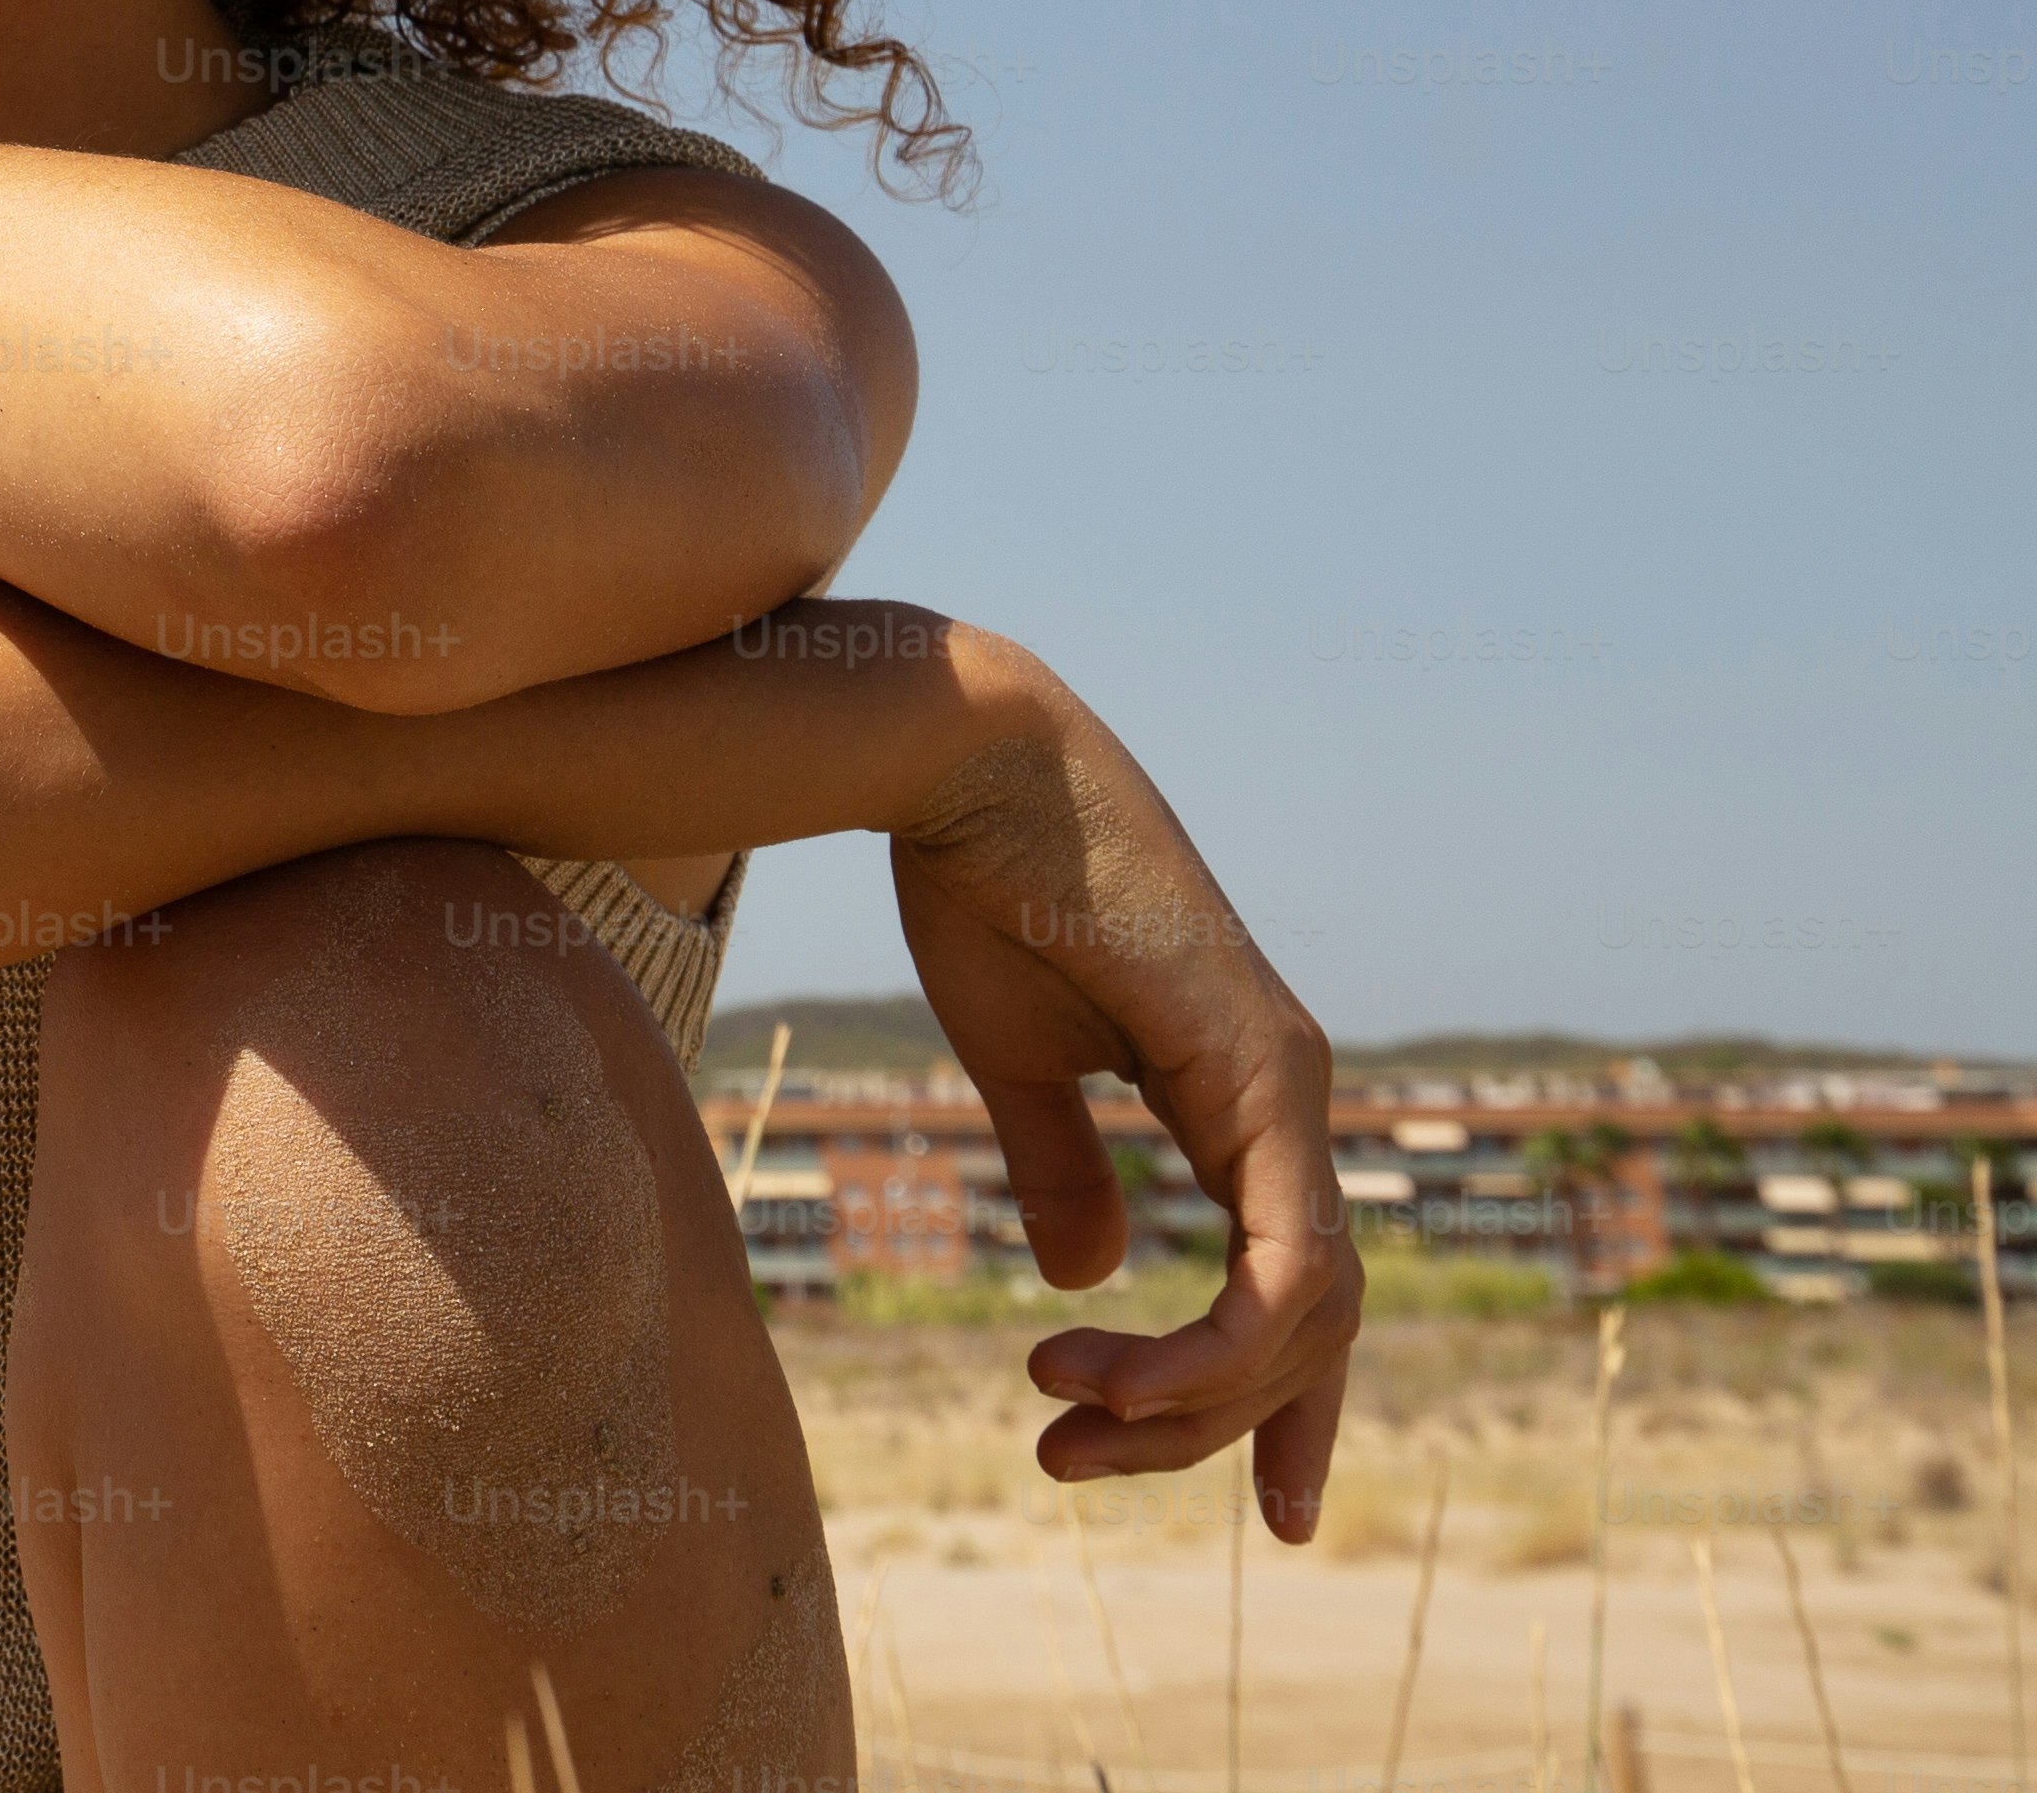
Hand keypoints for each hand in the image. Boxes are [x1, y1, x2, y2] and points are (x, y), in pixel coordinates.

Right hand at [882, 641, 1362, 1534]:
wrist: (971, 762)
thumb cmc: (987, 882)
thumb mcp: (1019, 1058)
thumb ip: (1065, 1167)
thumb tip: (1096, 1279)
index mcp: (1248, 1098)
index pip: (1302, 1290)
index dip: (1284, 1409)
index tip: (1271, 1514)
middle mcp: (1294, 1101)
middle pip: (1306, 1328)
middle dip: (1205, 1427)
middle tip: (1072, 1459)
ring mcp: (1291, 1089)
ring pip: (1301, 1315)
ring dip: (1189, 1395)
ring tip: (1061, 1408)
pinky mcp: (1261, 1077)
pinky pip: (1280, 1262)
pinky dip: (1218, 1343)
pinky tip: (1121, 1372)